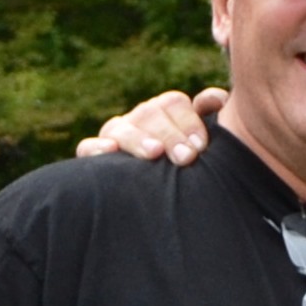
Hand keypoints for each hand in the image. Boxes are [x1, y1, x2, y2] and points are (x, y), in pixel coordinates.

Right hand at [77, 89, 224, 163]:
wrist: (157, 205)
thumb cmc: (185, 167)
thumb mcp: (201, 145)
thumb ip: (210, 118)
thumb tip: (218, 99)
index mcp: (165, 113)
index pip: (173, 104)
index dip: (188, 120)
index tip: (201, 145)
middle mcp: (139, 120)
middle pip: (149, 113)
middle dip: (170, 134)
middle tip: (187, 157)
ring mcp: (115, 136)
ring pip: (121, 127)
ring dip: (138, 139)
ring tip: (154, 153)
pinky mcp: (94, 156)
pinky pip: (88, 147)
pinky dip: (96, 148)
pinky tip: (110, 152)